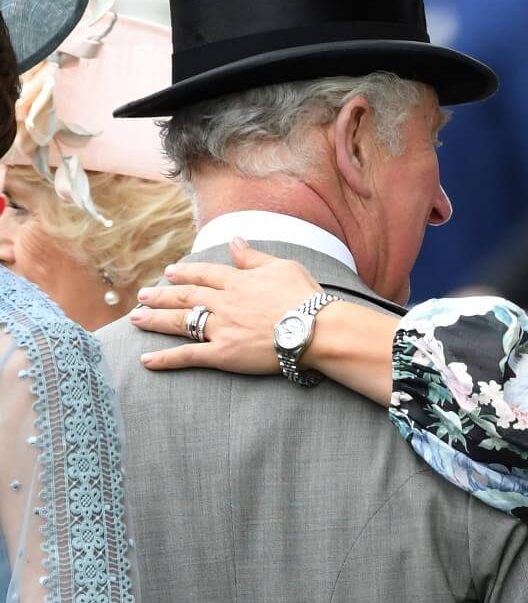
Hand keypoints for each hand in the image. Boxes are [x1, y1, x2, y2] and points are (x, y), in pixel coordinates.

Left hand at [131, 239, 321, 373]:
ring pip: (181, 321)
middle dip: (162, 295)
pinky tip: (146, 361)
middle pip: (186, 296)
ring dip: (156, 319)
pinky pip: (189, 356)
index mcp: (238, 281)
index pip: (205, 274)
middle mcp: (224, 302)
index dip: (186, 273)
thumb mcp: (283, 267)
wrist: (315, 329)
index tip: (170, 272)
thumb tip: (235, 241)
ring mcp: (221, 328)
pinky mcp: (223, 353)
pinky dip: (166, 359)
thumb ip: (254, 257)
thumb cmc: (306, 297)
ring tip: (136, 319)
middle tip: (143, 296)